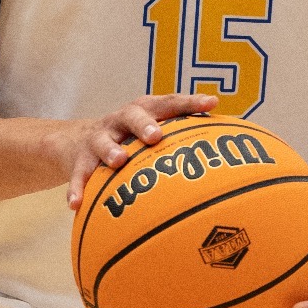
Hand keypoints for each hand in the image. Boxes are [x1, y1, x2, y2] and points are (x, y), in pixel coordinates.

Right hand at [59, 94, 216, 208]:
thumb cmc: (130, 139)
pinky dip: (78, 188)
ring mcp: (99, 138)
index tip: (212, 103)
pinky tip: (76, 205)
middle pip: (133, 115)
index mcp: (144, 111)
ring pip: (103, 142)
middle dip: (145, 124)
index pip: (169, 103)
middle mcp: (121, 121)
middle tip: (156, 136)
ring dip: (111, 149)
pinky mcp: (80, 160)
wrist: (76, 141)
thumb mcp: (152, 131)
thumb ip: (183, 137)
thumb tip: (230, 154)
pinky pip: (79, 175)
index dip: (190, 102)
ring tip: (118, 161)